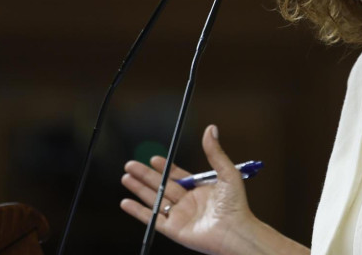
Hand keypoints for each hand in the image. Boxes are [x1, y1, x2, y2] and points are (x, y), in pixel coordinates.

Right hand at [120, 125, 256, 254]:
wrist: (235, 231)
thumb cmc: (236, 205)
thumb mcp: (227, 173)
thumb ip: (215, 152)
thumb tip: (211, 128)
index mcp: (200, 189)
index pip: (177, 176)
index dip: (165, 168)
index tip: (153, 159)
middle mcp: (188, 202)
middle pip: (162, 186)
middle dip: (145, 175)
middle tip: (130, 164)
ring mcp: (179, 216)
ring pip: (154, 200)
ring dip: (139, 189)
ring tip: (125, 178)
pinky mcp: (173, 230)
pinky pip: (151, 219)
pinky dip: (137, 211)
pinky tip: (126, 202)